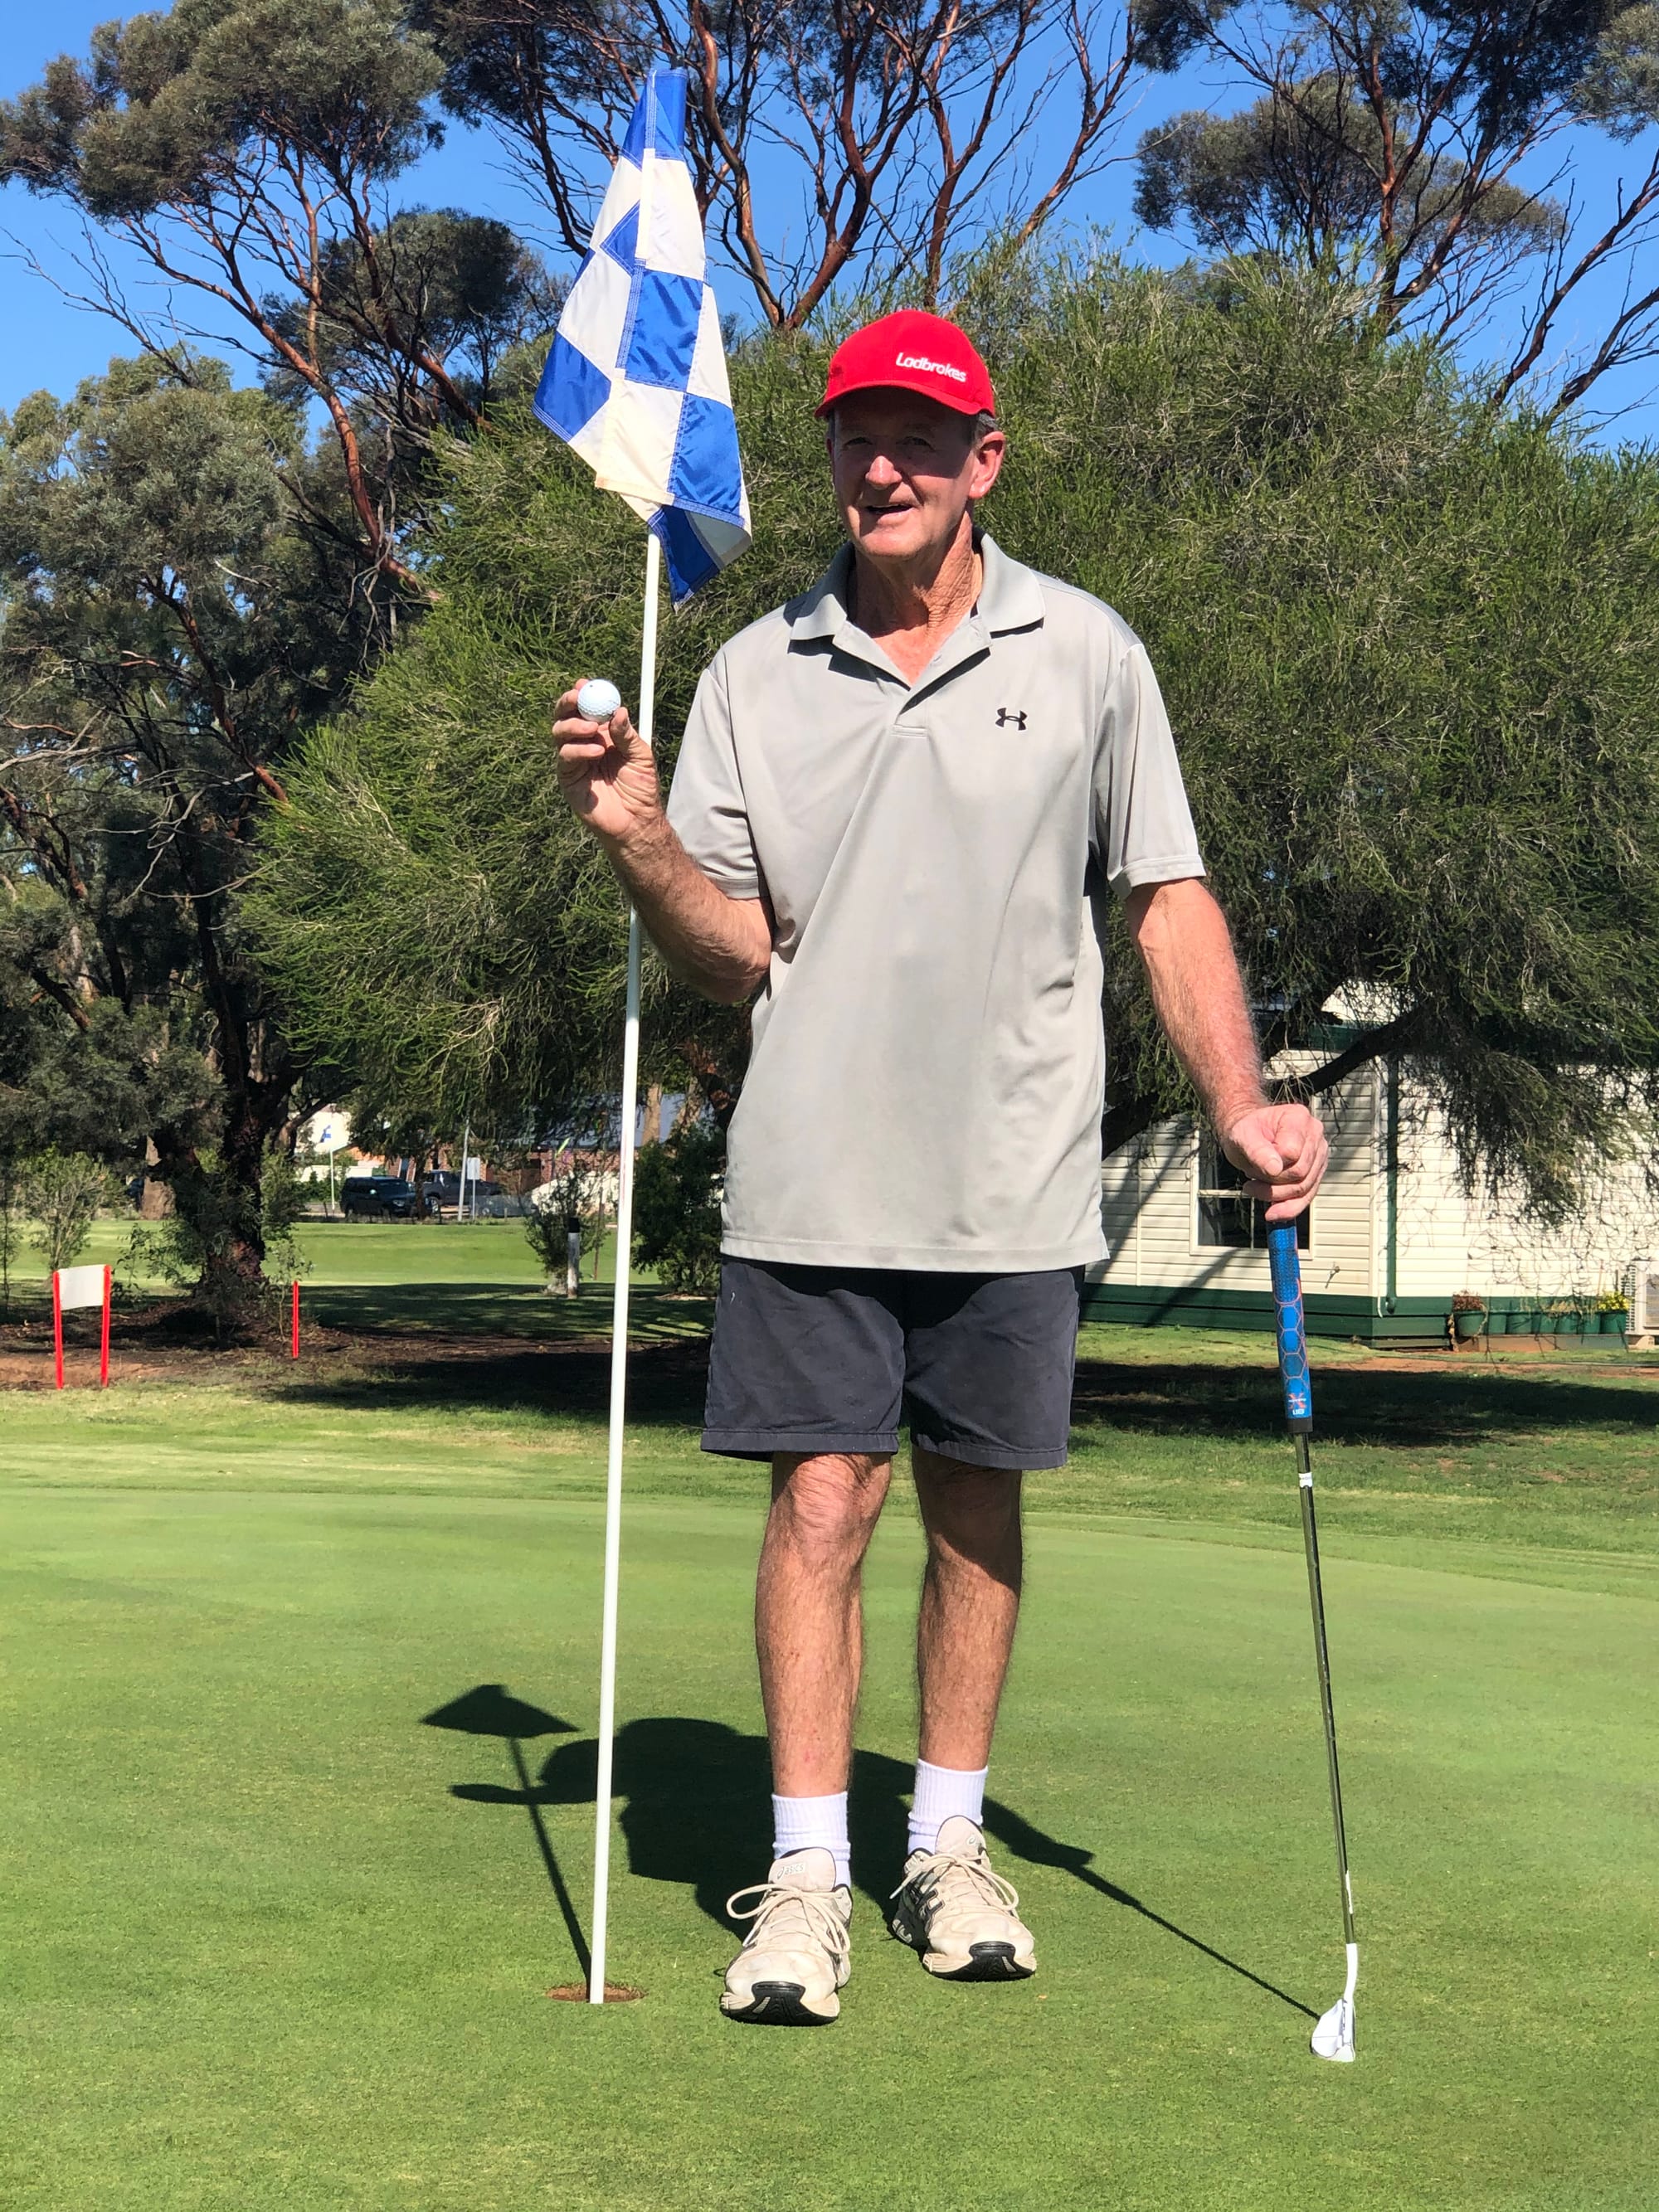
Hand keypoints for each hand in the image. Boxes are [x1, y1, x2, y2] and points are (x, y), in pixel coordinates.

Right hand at [552, 682, 661, 844]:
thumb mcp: (640, 755)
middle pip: (565, 716)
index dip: (582, 694)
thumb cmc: (641, 788)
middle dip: (568, 703)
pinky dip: (578, 750)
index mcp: (602, 734)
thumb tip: (619, 711)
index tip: (584, 683)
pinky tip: (596, 752)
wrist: (636, 820)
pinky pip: (565, 756)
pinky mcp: (567, 777)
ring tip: (593, 730)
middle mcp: (584, 743)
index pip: (585, 708)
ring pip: (559, 732)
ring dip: (574, 725)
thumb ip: (628, 734)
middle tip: (577, 697)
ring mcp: (574, 760)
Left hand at [1221, 1101, 1327, 1221]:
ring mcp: (1318, 1154)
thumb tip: (1274, 1168)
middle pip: (1300, 1172)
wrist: (1249, 1136)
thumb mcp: (1241, 1136)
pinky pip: (1308, 1197)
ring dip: (1276, 1195)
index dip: (1271, 1164)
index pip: (1292, 1152)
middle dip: (1271, 1182)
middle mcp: (1314, 1134)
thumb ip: (1256, 1150)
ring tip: (1257, 1186)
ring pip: (1304, 1188)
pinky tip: (1273, 1212)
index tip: (1254, 1162)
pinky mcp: (1316, 1172)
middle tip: (1251, 1178)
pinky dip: (1289, 1208)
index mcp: (1297, 1118)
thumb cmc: (1247, 1131)